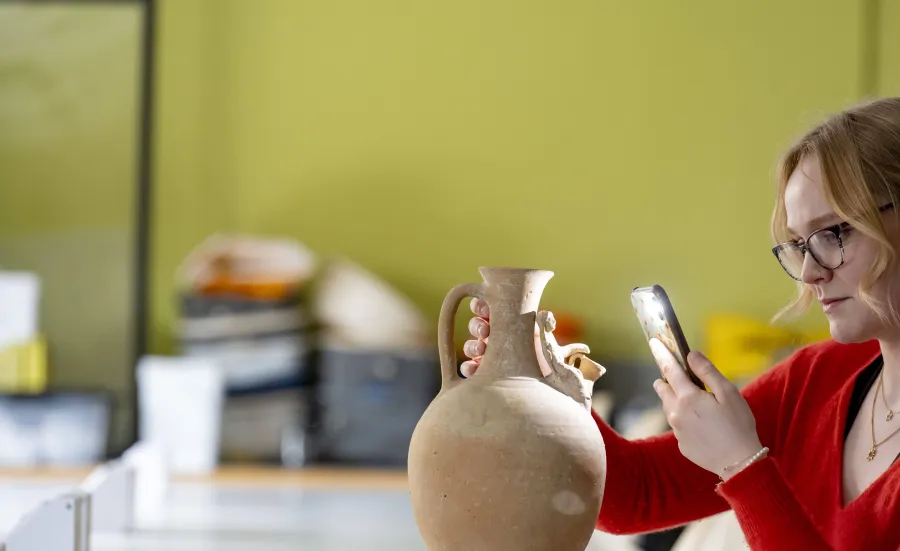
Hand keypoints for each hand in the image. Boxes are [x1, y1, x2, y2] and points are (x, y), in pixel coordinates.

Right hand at [460, 298, 548, 377]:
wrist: (547, 389)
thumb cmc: (548, 364)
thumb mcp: (546, 344)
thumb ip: (543, 328)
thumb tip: (545, 314)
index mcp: (507, 326)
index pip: (488, 310)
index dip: (481, 307)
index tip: (485, 310)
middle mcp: (495, 340)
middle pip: (476, 326)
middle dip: (477, 326)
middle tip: (485, 331)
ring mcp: (487, 358)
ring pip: (470, 346)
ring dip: (472, 346)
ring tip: (481, 350)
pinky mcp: (483, 376)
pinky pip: (468, 369)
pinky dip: (468, 367)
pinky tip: (475, 368)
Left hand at [649, 339, 762, 478]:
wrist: (740, 463)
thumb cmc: (738, 424)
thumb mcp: (728, 393)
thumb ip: (707, 371)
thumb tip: (690, 355)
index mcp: (687, 397)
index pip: (669, 370)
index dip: (661, 354)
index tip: (654, 342)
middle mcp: (675, 413)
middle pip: (662, 389)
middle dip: (668, 380)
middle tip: (684, 380)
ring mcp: (676, 430)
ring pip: (669, 408)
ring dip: (677, 400)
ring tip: (699, 405)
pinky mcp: (681, 444)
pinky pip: (678, 425)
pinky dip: (685, 420)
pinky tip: (704, 425)